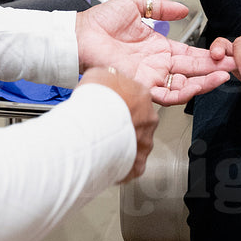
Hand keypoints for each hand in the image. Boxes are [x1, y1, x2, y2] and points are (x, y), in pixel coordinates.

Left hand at [74, 0, 234, 105]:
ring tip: (224, 75)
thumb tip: (183, 9)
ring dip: (206, 82)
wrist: (79, 35)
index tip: (223, 52)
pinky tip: (203, 84)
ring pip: (184, 85)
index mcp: (157, 49)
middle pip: (191, 71)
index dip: (206, 55)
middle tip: (233, 65)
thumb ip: (161, 7)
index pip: (188, 55)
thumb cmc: (99, 22)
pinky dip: (187, 91)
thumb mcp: (137, 6)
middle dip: (213, 69)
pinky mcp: (142, 85)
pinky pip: (168, 93)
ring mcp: (150, 77)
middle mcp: (156, 65)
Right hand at [80, 65, 156, 181]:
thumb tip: (107, 78)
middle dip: (126, 124)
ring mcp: (145, 141)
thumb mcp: (99, 74)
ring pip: (137, 143)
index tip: (111, 106)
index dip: (121, 102)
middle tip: (107, 125)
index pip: (136, 97)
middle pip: (140, 120)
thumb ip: (109, 78)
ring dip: (124, 144)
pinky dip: (123, 165)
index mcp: (142, 95)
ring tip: (105, 145)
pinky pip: (133, 165)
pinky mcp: (138, 162)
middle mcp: (148, 118)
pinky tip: (109, 162)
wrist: (91, 126)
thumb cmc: (94, 102)